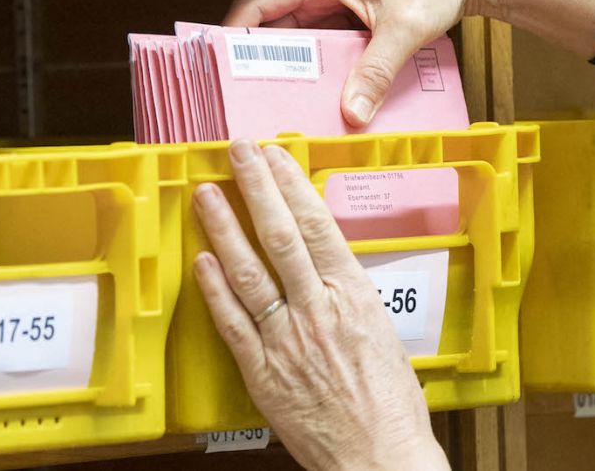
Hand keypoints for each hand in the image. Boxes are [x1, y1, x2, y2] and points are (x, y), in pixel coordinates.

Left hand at [192, 140, 446, 470]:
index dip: (291, 186)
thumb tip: (328, 268)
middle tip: (236, 153)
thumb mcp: (384, 334)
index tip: (275, 156)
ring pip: (248, 271)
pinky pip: (233, 322)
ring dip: (225, 228)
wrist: (381, 458)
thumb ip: (351, 299)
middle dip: (255, 189)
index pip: (317, 226)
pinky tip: (202, 262)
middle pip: (280, 236)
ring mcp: (287, 340)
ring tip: (207, 195)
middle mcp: (319, 310)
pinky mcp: (263, 373)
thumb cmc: (392, 406)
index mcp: (355, 297)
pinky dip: (215, 289)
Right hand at [226, 0, 594, 126]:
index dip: (233, 34)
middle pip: (276, 26)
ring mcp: (340, 1)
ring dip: (294, 65)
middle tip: (249, 96)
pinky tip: (326, 92)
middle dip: (261, 59)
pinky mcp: (357, 15)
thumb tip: (353, 111)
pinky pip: (328, 43)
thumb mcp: (403, 28)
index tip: (219, 66)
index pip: (259, 5)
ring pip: (302, 37)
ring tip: (283, 101)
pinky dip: (323, 65)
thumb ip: (376, 71)